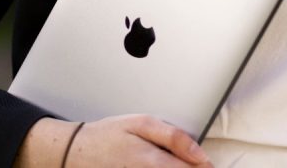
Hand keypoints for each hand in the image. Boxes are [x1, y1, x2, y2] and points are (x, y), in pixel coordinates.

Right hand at [16, 115, 211, 166]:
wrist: (78, 151)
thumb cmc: (108, 134)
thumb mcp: (141, 123)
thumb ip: (173, 136)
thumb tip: (199, 151)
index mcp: (151, 161)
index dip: (204, 167)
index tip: (208, 164)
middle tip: (195, 163)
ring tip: (175, 162)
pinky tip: (160, 165)